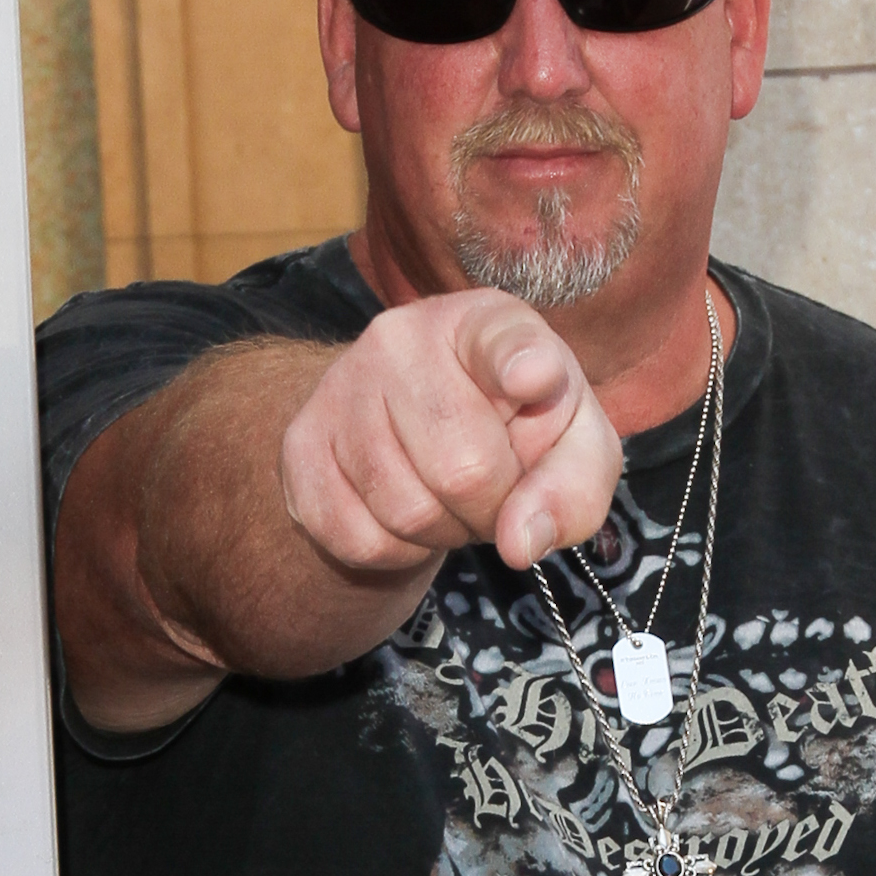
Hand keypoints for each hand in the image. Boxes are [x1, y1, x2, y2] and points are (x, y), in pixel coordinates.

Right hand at [279, 289, 622, 579]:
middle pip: (464, 468)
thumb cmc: (510, 430)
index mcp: (485, 323)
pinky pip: (361, 538)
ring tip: (451, 500)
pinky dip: (398, 552)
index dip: (520, 362)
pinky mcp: (301, 447)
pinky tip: (407, 514)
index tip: (535, 376)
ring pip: (407, 513)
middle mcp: (403, 339)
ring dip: (445, 533)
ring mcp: (341, 388)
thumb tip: (519, 542)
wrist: (412, 430)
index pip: (502, 339)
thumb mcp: (570, 447)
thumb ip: (573, 487)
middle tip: (493, 496)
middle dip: (493, 510)